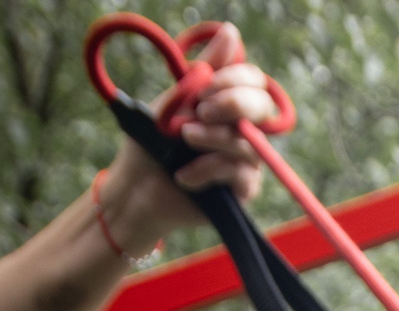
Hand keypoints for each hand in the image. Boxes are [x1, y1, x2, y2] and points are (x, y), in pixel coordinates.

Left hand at [93, 24, 278, 254]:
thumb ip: (206, 70)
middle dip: (234, 104)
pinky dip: (208, 170)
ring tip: (183, 138)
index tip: (204, 87)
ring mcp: (246, 161)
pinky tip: (183, 175)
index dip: (234, 79)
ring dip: (214, 137)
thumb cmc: (154, 142)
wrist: (135, 188)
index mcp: (229, 105)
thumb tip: (231, 31)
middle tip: (201, 110)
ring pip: (248, 143)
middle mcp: (243, 131)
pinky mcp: (242, 191)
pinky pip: (240, 174)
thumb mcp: (176, 99)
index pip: (253, 82)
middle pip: (263, 108)